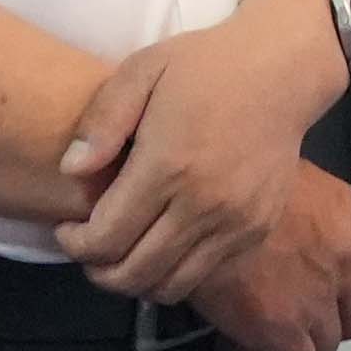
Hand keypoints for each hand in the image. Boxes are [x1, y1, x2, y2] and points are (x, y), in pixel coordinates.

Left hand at [52, 0, 350, 308]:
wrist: (283, 69)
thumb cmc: (206, 65)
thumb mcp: (143, 70)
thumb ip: (102, 120)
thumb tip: (70, 170)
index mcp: (167, 166)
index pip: (106, 238)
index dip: (74, 244)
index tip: (66, 229)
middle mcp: (202, 206)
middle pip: (133, 273)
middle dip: (98, 270)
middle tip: (88, 248)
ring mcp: (235, 224)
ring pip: (169, 286)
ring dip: (135, 280)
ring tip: (122, 253)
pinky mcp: (256, 231)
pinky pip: (204, 275)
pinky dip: (174, 273)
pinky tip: (162, 245)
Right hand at [185, 167, 350, 350]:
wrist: (195, 203)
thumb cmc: (235, 180)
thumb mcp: (291, 182)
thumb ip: (315, 217)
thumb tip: (303, 241)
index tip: (336, 289)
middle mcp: (348, 263)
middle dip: (337, 322)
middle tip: (301, 315)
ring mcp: (318, 300)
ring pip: (329, 346)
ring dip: (302, 343)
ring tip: (269, 333)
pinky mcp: (283, 330)